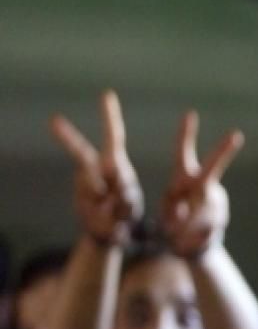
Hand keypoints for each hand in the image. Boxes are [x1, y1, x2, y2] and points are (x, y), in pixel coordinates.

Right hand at [51, 90, 142, 245]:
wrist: (109, 234)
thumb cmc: (124, 208)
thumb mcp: (132, 197)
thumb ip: (121, 187)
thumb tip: (101, 177)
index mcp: (116, 165)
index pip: (114, 137)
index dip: (110, 116)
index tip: (107, 94)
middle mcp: (97, 173)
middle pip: (82, 154)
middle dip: (69, 140)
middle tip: (54, 120)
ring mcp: (87, 188)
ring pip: (91, 186)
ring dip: (110, 201)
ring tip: (118, 210)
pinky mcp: (83, 208)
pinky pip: (97, 211)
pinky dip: (108, 218)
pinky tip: (112, 221)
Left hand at [160, 111, 242, 258]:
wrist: (192, 244)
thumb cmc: (175, 220)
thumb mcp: (166, 213)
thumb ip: (173, 212)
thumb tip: (186, 214)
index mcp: (184, 178)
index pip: (184, 153)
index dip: (186, 134)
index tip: (190, 114)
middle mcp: (202, 186)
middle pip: (212, 166)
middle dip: (223, 151)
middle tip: (235, 135)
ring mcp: (214, 202)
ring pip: (202, 209)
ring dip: (186, 224)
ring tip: (178, 230)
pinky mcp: (219, 221)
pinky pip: (205, 229)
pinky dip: (195, 236)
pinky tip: (193, 237)